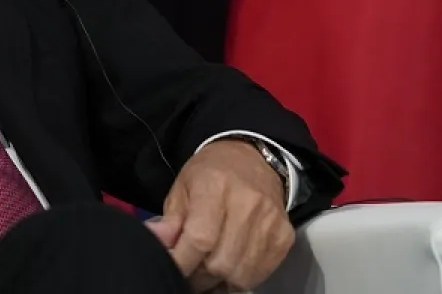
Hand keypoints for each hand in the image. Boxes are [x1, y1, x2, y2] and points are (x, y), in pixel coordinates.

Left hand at [146, 140, 293, 291]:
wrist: (252, 159)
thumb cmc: (210, 174)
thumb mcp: (182, 188)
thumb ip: (170, 221)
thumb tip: (157, 243)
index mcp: (215, 186)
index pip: (200, 239)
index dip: (182, 262)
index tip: (173, 267)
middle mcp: (247, 204)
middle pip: (220, 263)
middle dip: (199, 275)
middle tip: (189, 270)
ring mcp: (270, 222)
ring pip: (241, 275)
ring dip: (219, 281)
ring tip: (207, 271)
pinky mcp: (284, 237)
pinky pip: (260, 274)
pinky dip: (240, 278)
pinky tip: (229, 268)